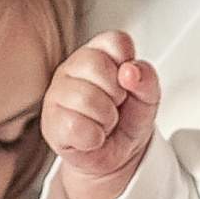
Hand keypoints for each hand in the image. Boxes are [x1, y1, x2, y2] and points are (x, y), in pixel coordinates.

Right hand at [43, 34, 159, 189]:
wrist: (119, 156)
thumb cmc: (129, 119)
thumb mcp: (149, 97)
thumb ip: (147, 78)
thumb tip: (129, 71)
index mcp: (98, 53)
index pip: (115, 42)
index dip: (128, 65)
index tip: (128, 83)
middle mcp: (73, 68)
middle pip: (95, 64)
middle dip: (117, 93)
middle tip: (115, 105)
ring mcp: (57, 94)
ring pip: (86, 97)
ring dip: (107, 118)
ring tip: (105, 122)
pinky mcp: (50, 123)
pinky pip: (75, 126)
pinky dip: (94, 137)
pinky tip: (93, 135)